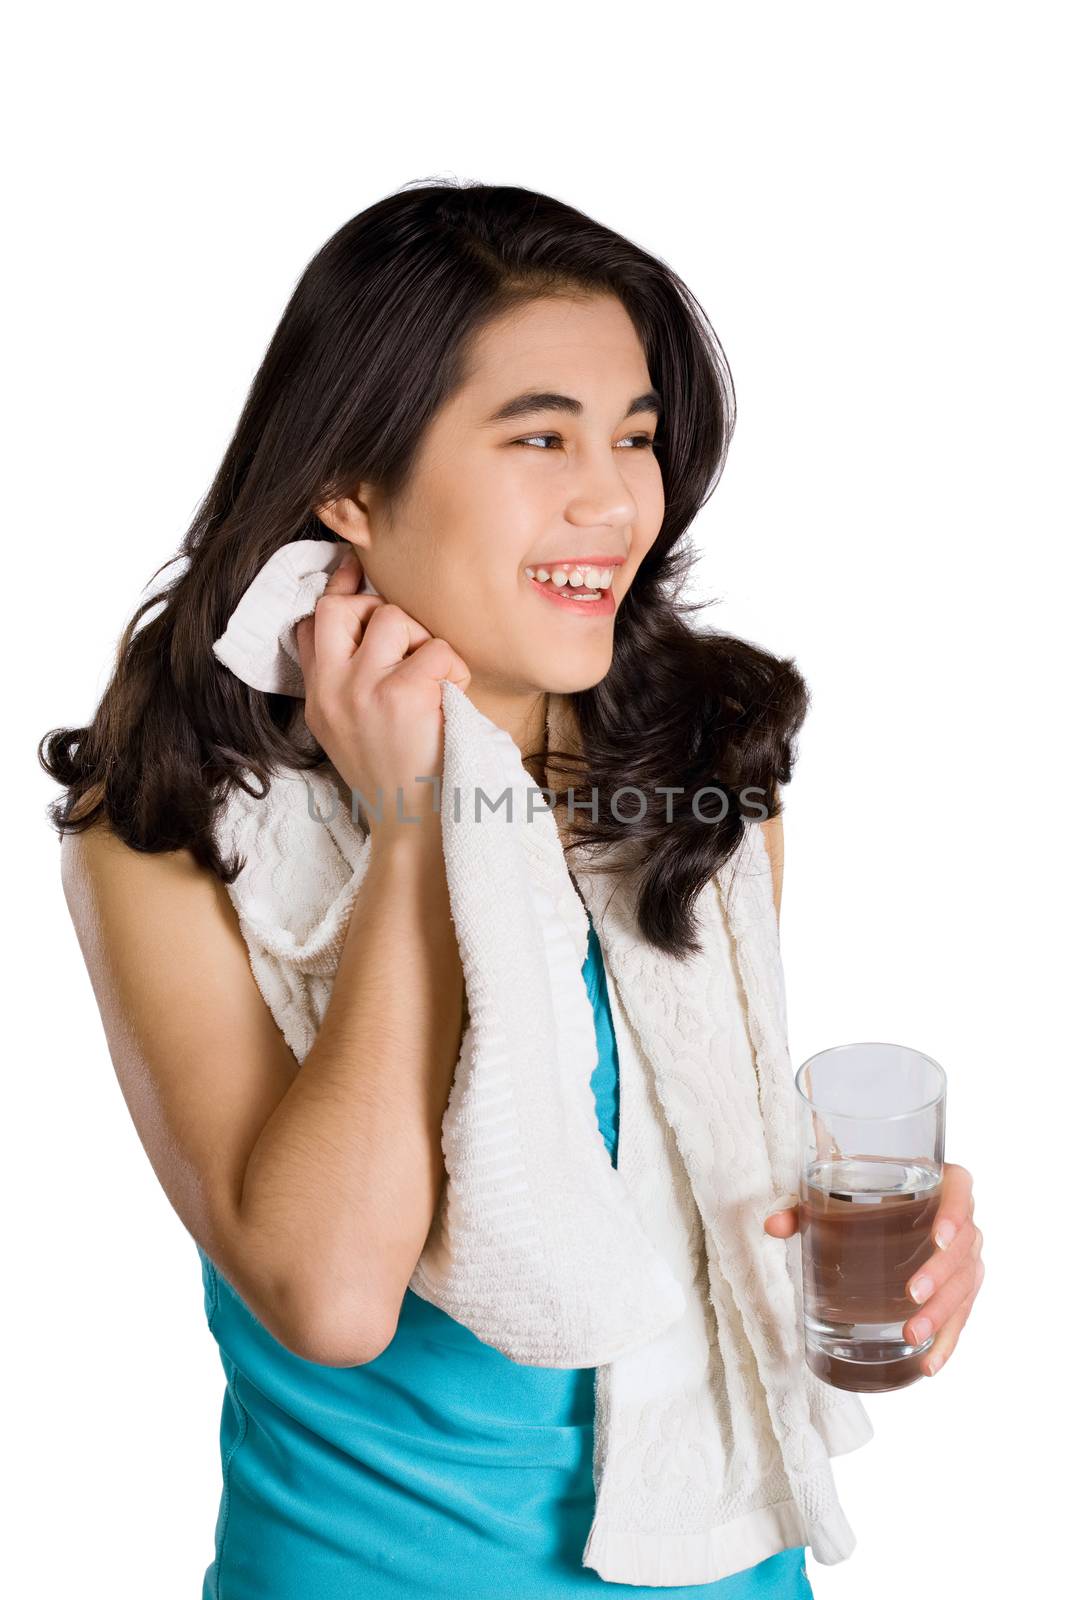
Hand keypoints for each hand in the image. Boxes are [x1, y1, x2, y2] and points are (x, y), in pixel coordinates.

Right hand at [294, 548, 470, 845]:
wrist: (414, 827)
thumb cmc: (398, 776)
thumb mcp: (350, 729)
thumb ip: (349, 679)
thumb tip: (365, 618)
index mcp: (319, 698)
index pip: (311, 623)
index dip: (336, 592)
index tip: (356, 574)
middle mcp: (332, 690)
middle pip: (341, 606)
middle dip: (380, 610)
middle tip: (410, 643)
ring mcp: (362, 690)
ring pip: (393, 617)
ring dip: (424, 640)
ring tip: (436, 678)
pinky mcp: (401, 695)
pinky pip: (436, 650)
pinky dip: (455, 668)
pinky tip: (454, 696)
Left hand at [763, 1160, 984, 1377]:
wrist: (885, 1208)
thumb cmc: (866, 1197)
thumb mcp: (837, 1195)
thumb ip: (805, 1208)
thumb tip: (772, 1224)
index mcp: (941, 1183)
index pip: (961, 1189)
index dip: (955, 1212)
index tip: (937, 1238)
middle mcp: (962, 1219)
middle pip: (963, 1247)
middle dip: (940, 1275)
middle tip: (912, 1296)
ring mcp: (966, 1256)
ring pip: (964, 1285)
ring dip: (942, 1313)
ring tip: (913, 1335)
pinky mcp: (961, 1287)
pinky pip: (962, 1314)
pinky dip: (947, 1341)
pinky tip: (929, 1363)